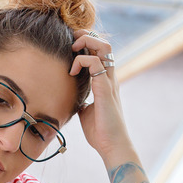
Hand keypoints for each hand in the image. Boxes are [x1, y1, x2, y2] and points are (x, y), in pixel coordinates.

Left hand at [70, 30, 136, 167]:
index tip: (71, 47)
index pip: (100, 52)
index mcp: (106, 82)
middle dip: (86, 36)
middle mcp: (109, 78)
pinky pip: (95, 63)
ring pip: (104, 47)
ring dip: (86, 42)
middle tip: (71, 42)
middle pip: (104, 43)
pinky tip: (72, 72)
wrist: (112, 146)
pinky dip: (81, 61)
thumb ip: (82, 101)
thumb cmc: (100, 132)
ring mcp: (109, 82)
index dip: (87, 43)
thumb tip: (73, 99)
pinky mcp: (105, 89)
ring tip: (73, 50)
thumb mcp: (86, 112)